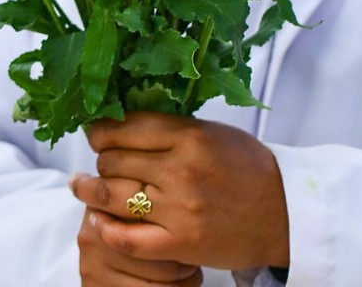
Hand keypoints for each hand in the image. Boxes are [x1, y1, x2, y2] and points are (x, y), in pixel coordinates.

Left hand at [70, 112, 288, 272]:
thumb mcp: (212, 133)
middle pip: (115, 160)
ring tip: (79, 185)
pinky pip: (129, 238)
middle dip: (101, 159)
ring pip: (114, 196)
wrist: (283, 213)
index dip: (102, 128)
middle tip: (100, 159)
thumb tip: (123, 118)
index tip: (95, 130)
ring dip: (90, 190)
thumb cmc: (247, 167)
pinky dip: (106, 229)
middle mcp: (181, 170)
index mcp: (190, 136)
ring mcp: (179, 209)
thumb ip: (171, 127)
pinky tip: (95, 221)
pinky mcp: (180, 243)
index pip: (126, 126)